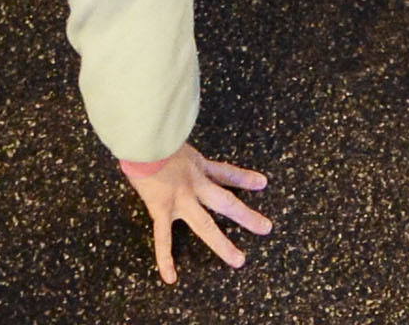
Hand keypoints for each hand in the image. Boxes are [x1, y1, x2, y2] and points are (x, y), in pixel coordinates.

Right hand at [118, 145, 272, 282]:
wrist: (142, 137)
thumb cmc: (153, 131)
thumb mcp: (173, 133)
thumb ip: (175, 141)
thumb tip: (168, 131)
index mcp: (196, 165)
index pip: (225, 173)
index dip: (244, 179)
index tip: (262, 184)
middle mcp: (194, 184)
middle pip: (226, 201)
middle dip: (246, 215)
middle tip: (266, 228)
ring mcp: (180, 199)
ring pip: (206, 225)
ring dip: (222, 244)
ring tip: (238, 260)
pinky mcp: (162, 208)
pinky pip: (163, 238)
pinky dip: (165, 258)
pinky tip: (170, 277)